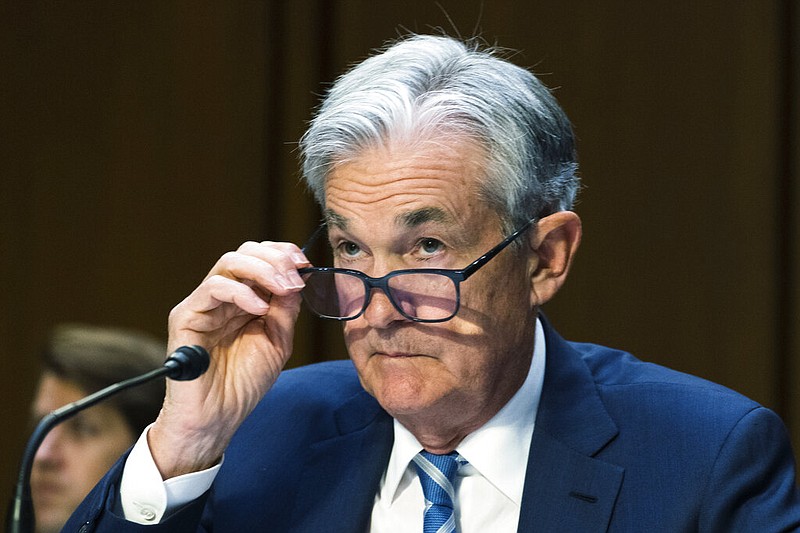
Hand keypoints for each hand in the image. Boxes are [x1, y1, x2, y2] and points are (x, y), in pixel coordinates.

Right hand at [148, 241, 308, 477]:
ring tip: (284, 287)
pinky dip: (241, 293)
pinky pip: (213, 288)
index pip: (260, 259)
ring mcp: (204, 304)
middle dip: (276, 258)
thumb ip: (285, 310)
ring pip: (229, 262)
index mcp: (245, 299)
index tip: (306, 265)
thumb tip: (299, 278)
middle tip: (296, 275)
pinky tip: (259, 309)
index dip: (283, 254)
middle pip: (245, 252)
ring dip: (263, 270)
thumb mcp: (277, 341)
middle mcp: (223, 296)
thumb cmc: (243, 384)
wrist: (216, 418)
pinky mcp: (186, 316)